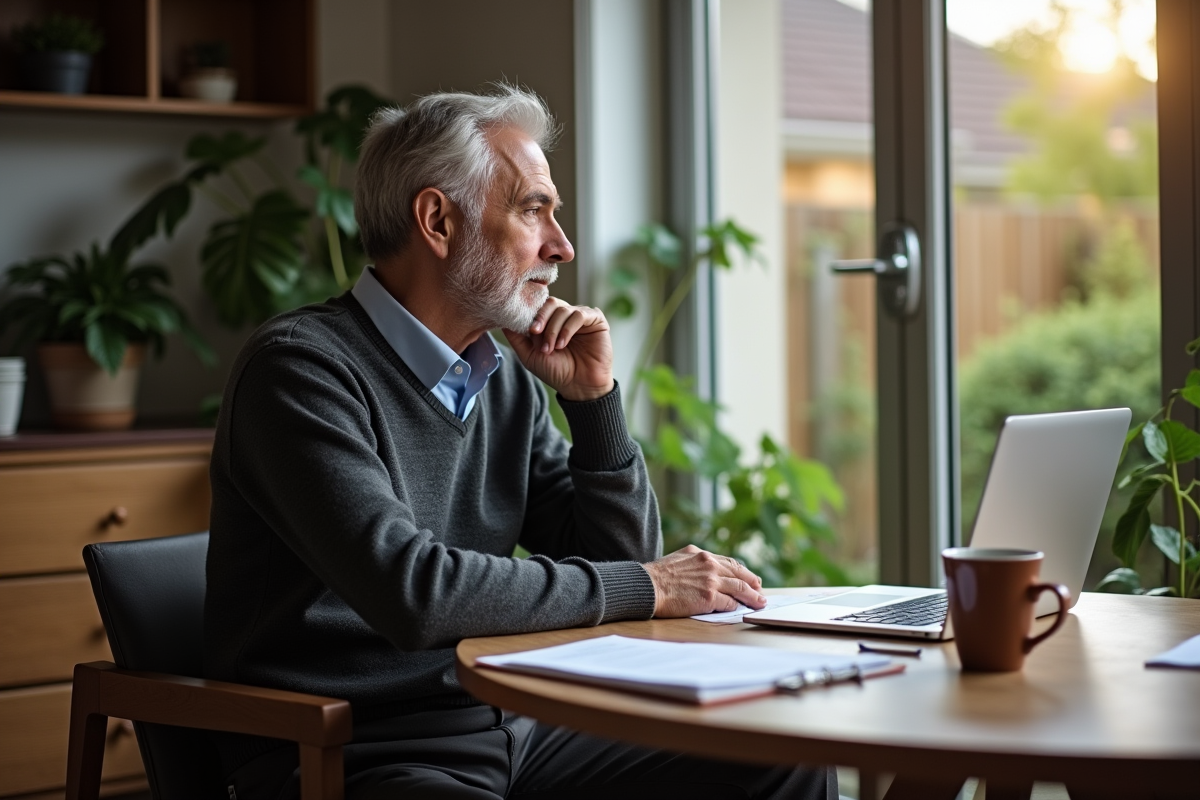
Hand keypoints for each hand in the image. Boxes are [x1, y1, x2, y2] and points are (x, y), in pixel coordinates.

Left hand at [503, 298, 614, 401]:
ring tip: (551, 349)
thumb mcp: (529, 355)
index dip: (531, 315)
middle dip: (541, 318)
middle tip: (535, 334)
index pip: (538, 307)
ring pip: (563, 309)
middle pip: (550, 303)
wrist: (579, 386)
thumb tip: (502, 319)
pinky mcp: (595, 320)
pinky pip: (579, 314)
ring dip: (553, 329)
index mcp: (550, 321)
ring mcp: (580, 316)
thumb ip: (516, 337)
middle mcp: (565, 316)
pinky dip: (567, 328)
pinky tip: (563, 344)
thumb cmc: (556, 372)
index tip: (528, 330)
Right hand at [642, 545, 766, 617]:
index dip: (742, 571)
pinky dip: (737, 606)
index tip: (749, 578)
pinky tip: (740, 609)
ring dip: (753, 597)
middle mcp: (709, 564)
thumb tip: (704, 571)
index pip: (729, 562)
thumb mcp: (678, 559)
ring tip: (760, 602)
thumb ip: (694, 563)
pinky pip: (730, 603)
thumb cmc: (656, 577)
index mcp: (701, 554)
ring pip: (741, 588)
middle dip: (753, 583)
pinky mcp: (709, 598)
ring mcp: (711, 581)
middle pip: (739, 573)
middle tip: (760, 590)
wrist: (646, 586)